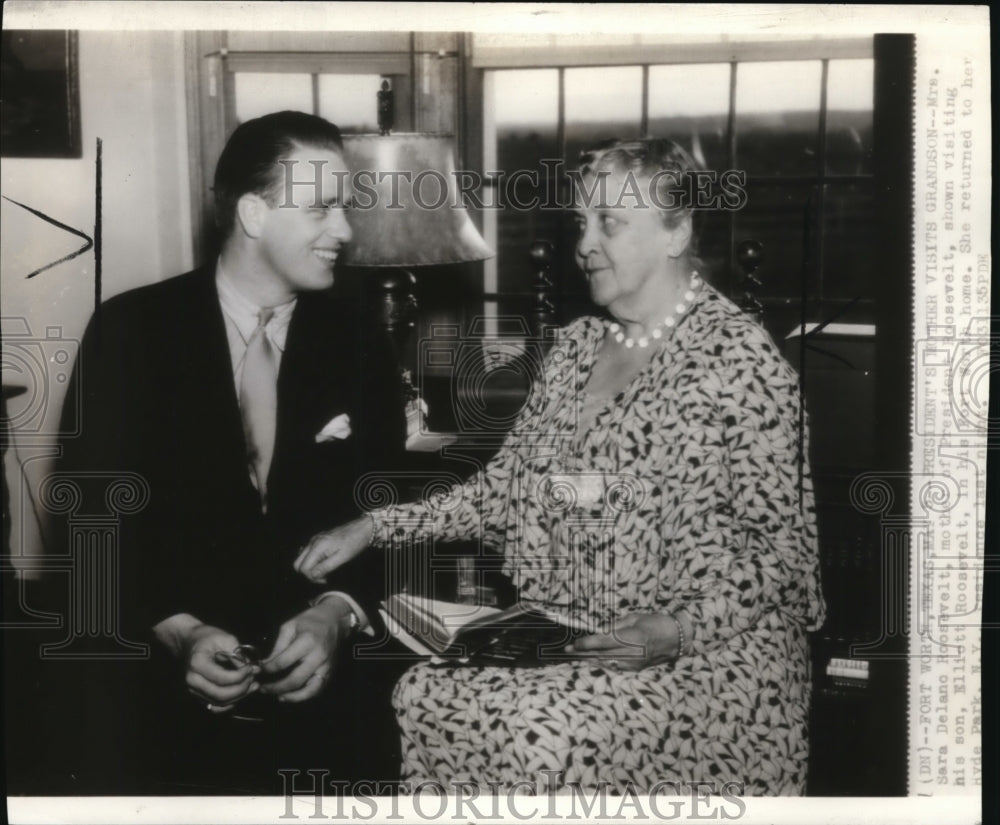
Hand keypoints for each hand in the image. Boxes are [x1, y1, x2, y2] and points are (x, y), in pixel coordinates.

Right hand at [179, 623, 259, 710]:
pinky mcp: (198, 696)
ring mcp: (194, 690)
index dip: (240, 676)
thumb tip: (253, 670)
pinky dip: (230, 703)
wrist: (190, 642)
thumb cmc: (208, 637)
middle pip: (220, 694)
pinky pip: (215, 707)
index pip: (222, 678)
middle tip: (253, 677)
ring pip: (220, 703)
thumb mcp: (225, 638)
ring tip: (253, 685)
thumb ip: (238, 655)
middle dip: (242, 688)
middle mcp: (192, 681)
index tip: (251, 667)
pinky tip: (242, 693)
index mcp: (197, 664)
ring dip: (239, 696)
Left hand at [257, 598, 352, 702]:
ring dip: (292, 697)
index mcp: (307, 642)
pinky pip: (317, 690)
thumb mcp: (290, 626)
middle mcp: (318, 657)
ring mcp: (326, 667)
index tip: (258, 670)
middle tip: (263, 689)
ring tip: (278, 697)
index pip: (283, 662)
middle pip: (295, 680)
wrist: (335, 620)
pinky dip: (304, 696)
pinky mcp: (330, 672)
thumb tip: (265, 665)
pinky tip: (292, 695)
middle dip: (276, 687)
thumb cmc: (310, 621)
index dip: (268, 669)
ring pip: (309, 690)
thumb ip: (278, 646)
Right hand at [293, 515, 374, 583]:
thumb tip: (313, 575)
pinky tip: (324, 564)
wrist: (362, 528)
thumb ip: (326, 567)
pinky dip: (312, 562)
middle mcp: (312, 542)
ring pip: (301, 559)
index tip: (325, 580)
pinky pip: (308, 554)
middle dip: (307, 574)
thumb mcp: (343, 558)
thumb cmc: (354, 543)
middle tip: (323, 577)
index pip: (303, 568)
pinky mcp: (318, 540)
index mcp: (318, 546)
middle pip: (297, 564)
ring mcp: (314, 540)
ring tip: (325, 571)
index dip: (312, 578)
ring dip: (310, 568)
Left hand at [564, 613, 683, 671]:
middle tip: (568, 651)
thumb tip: (599, 631)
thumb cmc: (655, 622)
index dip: (586, 644)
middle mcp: (631, 653)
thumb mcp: (634, 618)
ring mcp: (633, 664)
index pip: (602, 643)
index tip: (573, 644)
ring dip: (590, 660)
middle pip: (601, 655)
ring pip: (606, 663)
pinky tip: (594, 660)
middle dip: (583, 653)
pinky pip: (615, 667)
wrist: (675, 639)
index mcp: (630, 638)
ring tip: (577, 656)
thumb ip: (615, 626)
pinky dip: (602, 664)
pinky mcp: (635, 669)